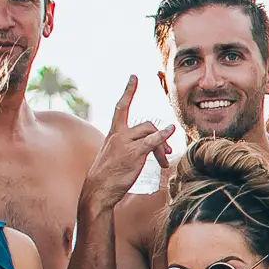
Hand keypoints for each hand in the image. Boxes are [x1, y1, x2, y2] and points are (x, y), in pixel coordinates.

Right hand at [82, 77, 174, 213]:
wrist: (98, 191)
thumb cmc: (107, 177)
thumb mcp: (114, 156)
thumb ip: (129, 146)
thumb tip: (150, 146)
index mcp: (113, 134)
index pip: (121, 107)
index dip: (129, 91)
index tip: (134, 77)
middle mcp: (118, 135)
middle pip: (146, 125)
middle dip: (160, 136)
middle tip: (167, 153)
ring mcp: (125, 143)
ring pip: (151, 133)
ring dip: (162, 147)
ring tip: (162, 163)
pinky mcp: (133, 153)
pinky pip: (152, 141)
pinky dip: (163, 135)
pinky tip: (171, 131)